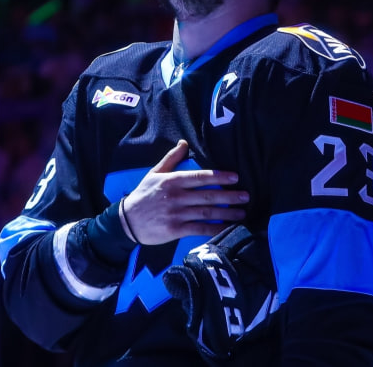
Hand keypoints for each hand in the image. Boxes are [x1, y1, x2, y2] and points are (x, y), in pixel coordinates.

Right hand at [122, 140, 248, 244]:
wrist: (126, 221)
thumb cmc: (143, 194)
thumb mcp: (155, 173)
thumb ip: (171, 158)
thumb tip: (184, 142)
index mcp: (172, 180)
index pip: (200, 177)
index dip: (219, 176)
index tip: (235, 177)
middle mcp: (176, 196)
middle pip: (207, 196)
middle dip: (229, 196)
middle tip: (246, 196)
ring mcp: (176, 214)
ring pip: (206, 213)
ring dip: (226, 213)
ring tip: (242, 212)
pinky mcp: (174, 230)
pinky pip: (198, 229)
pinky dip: (214, 229)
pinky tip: (227, 228)